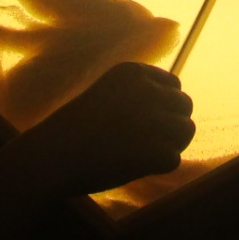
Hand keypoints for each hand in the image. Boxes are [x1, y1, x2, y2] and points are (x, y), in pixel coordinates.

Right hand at [0, 62, 194, 235]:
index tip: (146, 122)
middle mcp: (148, 90)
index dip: (164, 106)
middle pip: (185, 105)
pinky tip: (135, 167)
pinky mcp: (157, 151)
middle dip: (172, 123)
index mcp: (134, 72)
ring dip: (171, 144)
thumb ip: (137, 95)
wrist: (52, 156)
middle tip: (149, 142)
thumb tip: (172, 107)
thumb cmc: (74, 128)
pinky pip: (175, 159)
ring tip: (143, 155)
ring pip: (186, 130)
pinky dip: (158, 167)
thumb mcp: (107, 94)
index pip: (173, 85)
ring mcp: (155, 120)